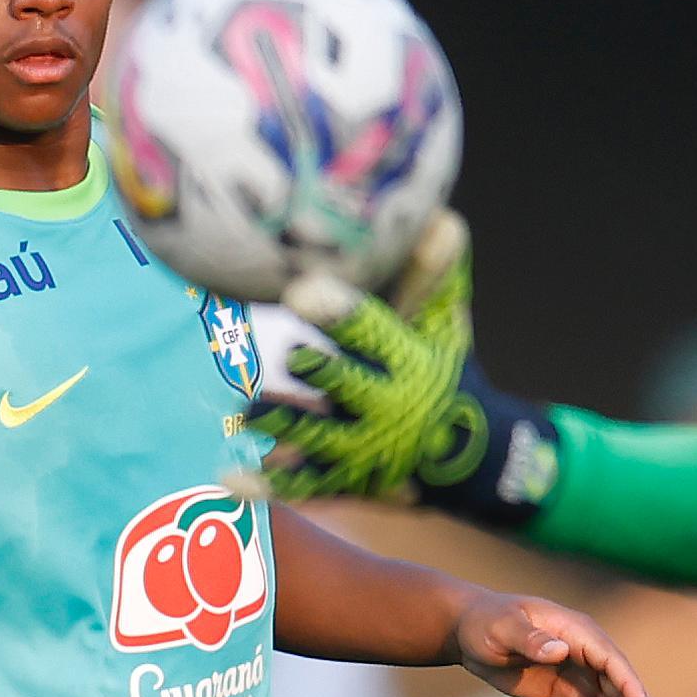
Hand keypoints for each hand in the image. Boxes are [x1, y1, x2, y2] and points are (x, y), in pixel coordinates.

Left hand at [252, 213, 513, 507]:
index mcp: (407, 358)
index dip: (340, 313)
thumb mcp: (446, 322)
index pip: (371, 329)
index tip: (304, 290)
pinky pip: (302, 483)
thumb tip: (436, 213)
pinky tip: (227, 477)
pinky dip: (266, 483)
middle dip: (322, 373)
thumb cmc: (446, 371)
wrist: (469, 455)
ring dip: (282, 425)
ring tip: (245, 413)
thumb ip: (434, 271)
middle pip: (347, 384)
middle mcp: (385, 404)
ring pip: (317, 436)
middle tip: (290, 355)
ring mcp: (361, 446)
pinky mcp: (344, 479)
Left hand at [453, 590, 678, 696]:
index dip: (629, 687)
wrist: (473, 631)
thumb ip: (529, 638)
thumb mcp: (502, 628)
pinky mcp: (572, 694)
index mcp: (579, 632)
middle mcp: (589, 653)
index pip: (612, 662)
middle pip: (626, 689)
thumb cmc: (486, 622)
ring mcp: (583, 675)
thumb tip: (560, 650)